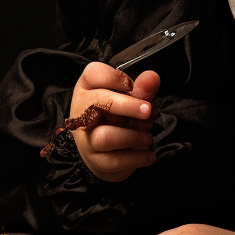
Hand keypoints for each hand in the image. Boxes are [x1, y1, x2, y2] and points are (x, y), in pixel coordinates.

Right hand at [69, 63, 159, 182]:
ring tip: (148, 137)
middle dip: (128, 106)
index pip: (93, 73)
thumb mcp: (127, 97)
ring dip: (134, 136)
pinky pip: (116, 160)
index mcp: (87, 88)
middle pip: (100, 103)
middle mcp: (82, 111)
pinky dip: (137, 157)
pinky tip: (149, 154)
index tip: (132, 85)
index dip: (115, 77)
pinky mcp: (96, 160)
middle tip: (148, 110)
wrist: (101, 149)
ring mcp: (87, 138)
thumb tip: (152, 77)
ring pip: (107, 136)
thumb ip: (141, 87)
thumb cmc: (115, 114)